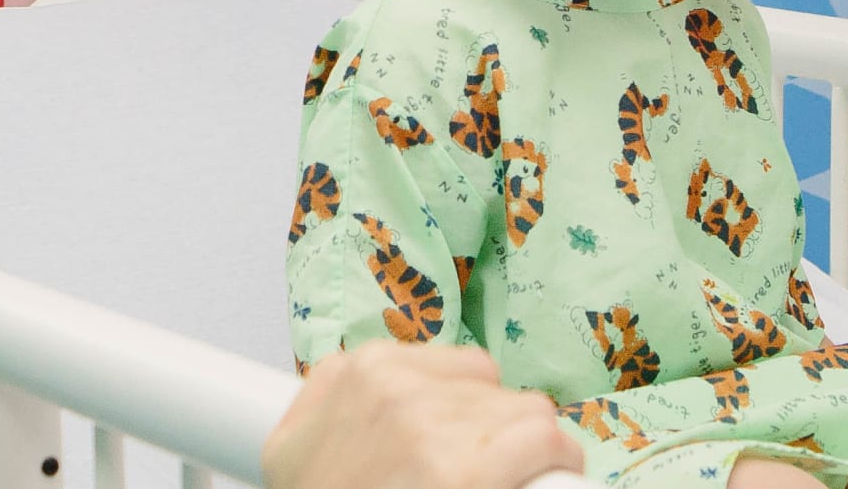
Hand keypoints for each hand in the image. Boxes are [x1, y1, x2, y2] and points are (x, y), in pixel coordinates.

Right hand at [263, 343, 581, 488]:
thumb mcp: (294, 444)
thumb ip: (329, 398)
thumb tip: (376, 381)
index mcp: (361, 373)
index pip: (462, 369)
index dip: (472, 416)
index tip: (466, 451)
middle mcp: (396, 389)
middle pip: (498, 393)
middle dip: (498, 437)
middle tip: (481, 482)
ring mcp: (431, 427)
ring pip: (532, 415)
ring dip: (528, 454)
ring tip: (506, 486)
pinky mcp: (466, 470)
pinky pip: (548, 441)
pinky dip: (553, 464)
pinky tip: (541, 482)